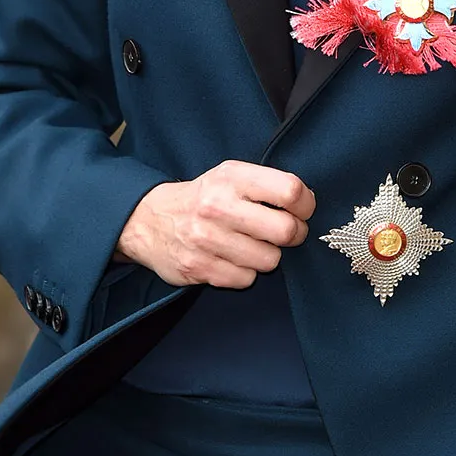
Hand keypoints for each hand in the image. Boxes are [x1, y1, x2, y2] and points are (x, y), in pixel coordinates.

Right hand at [116, 162, 315, 289]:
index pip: (290, 191)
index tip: (302, 210)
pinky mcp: (198, 268)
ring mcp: (206, 240)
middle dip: (293, 234)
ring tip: (252, 244)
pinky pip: (246, 279)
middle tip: (286, 232)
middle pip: (285, 230)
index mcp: (231, 177)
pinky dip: (245, 272)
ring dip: (267, 256)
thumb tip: (307, 203)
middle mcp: (218, 206)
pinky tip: (232, 258)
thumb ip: (266, 185)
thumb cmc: (203, 197)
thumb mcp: (229, 176)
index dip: (306, 205)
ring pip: (269, 260)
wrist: (148, 220)